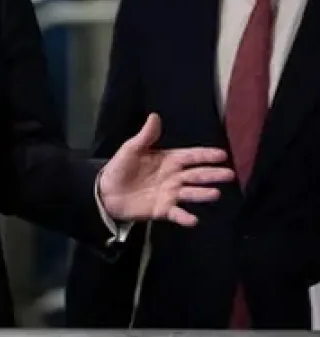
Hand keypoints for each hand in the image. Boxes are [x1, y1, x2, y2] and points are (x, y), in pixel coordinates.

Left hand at [98, 113, 233, 226]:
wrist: (106, 192)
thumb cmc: (120, 168)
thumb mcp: (131, 149)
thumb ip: (146, 136)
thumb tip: (154, 116)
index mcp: (168, 160)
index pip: (190, 156)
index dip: (205, 155)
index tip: (222, 155)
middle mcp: (173, 177)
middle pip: (196, 175)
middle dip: (212, 174)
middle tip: (229, 175)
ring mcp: (170, 194)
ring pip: (190, 193)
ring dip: (202, 194)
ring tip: (215, 194)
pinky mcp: (162, 210)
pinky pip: (176, 214)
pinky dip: (185, 217)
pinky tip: (193, 220)